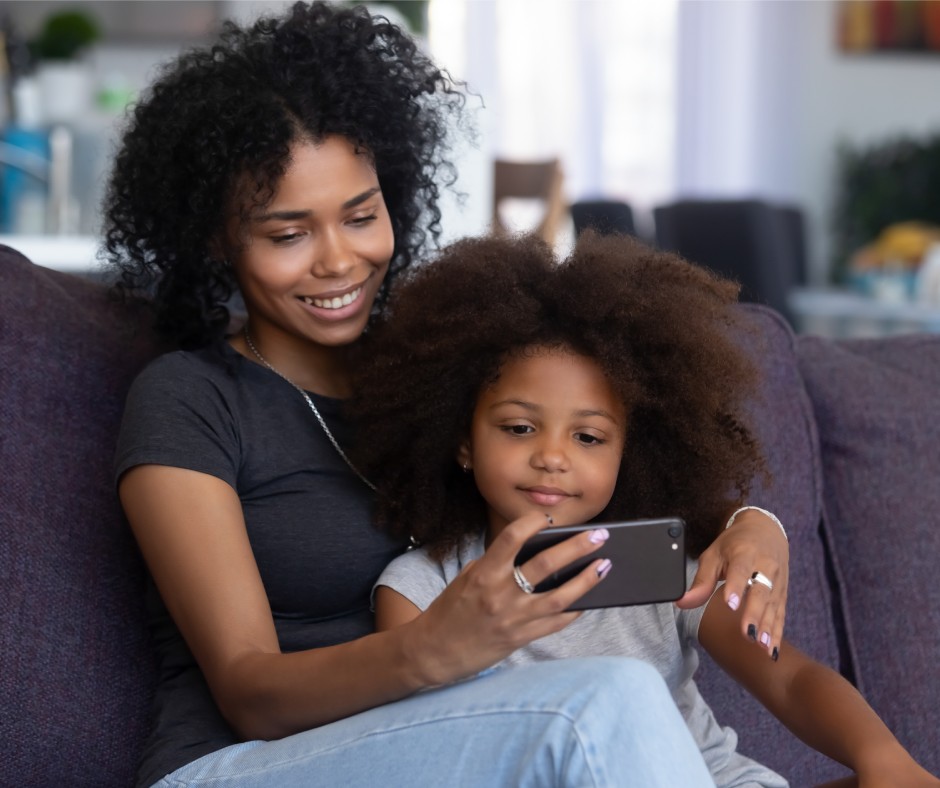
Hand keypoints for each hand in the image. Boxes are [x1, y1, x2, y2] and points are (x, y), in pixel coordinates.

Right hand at [403, 511, 609, 685]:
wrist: (434, 651)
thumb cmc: (451, 609)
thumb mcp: (468, 578)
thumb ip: (497, 564)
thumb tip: (534, 551)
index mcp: (483, 573)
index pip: (512, 538)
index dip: (533, 523)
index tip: (549, 517)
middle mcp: (500, 594)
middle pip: (546, 564)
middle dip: (576, 547)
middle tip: (599, 535)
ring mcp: (513, 618)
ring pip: (560, 596)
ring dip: (586, 579)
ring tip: (605, 565)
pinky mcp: (521, 638)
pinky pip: (556, 623)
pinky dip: (576, 608)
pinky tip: (589, 597)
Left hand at [676, 508, 788, 655]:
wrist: (765, 530)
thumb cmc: (734, 544)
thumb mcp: (714, 555)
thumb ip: (701, 580)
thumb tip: (681, 602)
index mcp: (744, 553)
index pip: (740, 570)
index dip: (735, 587)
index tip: (729, 604)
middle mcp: (765, 566)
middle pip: (760, 591)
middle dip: (754, 614)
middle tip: (747, 633)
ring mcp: (777, 581)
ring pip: (773, 605)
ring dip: (768, 627)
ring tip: (762, 646)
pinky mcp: (782, 593)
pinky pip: (780, 615)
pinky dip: (777, 633)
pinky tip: (772, 651)